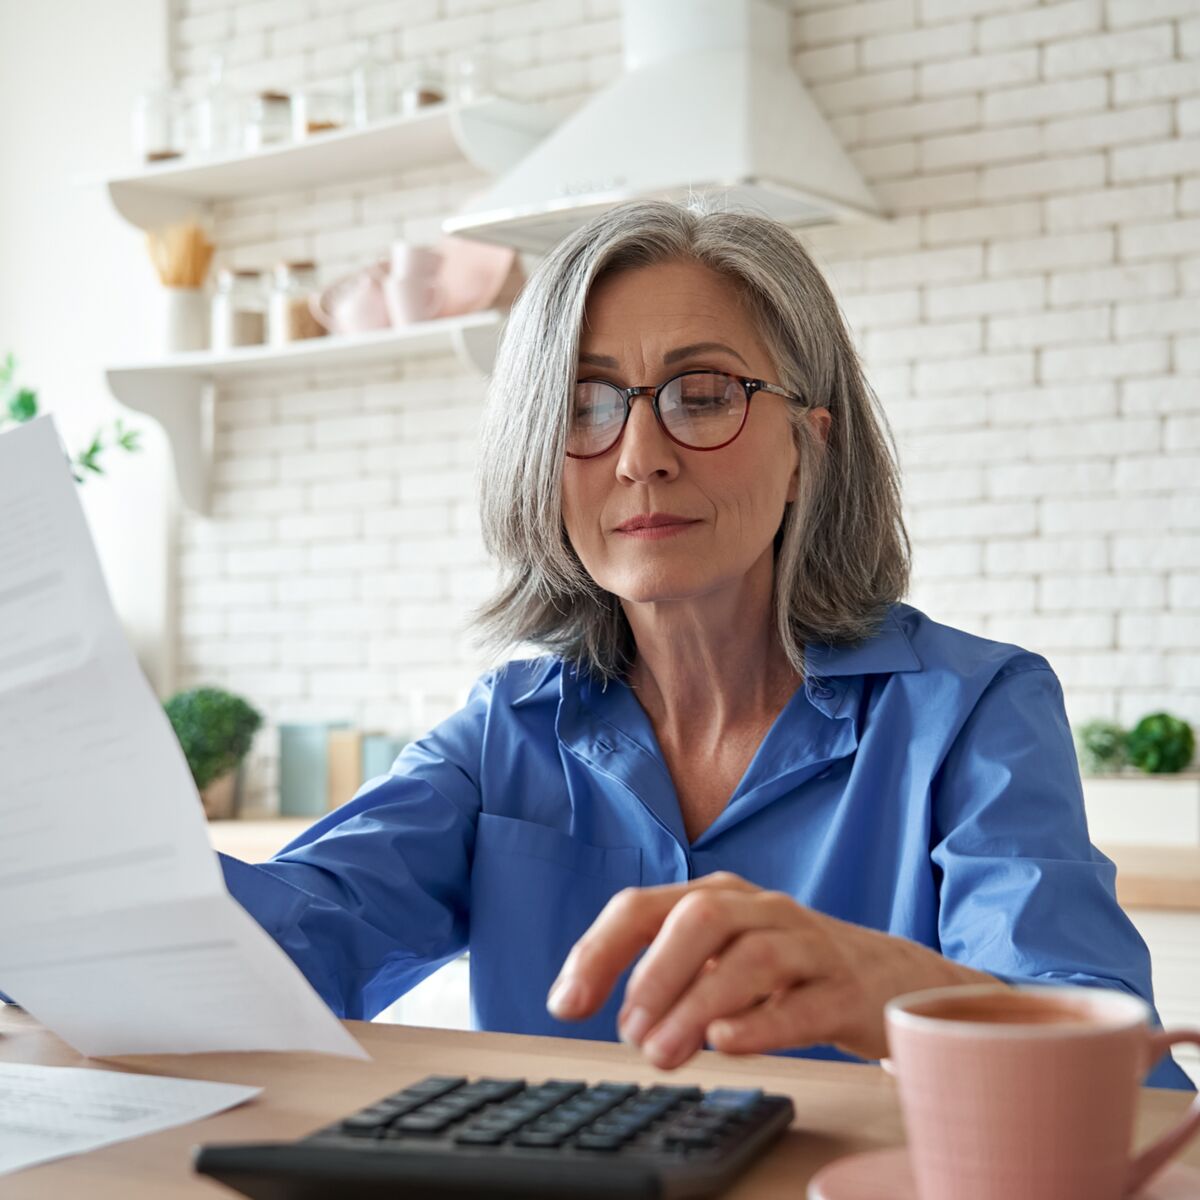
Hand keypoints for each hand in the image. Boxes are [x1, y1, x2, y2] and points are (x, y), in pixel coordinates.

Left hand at [546, 871, 998, 1068]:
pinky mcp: (845, 989)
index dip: (598, 951)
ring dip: (698, 1005)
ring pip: (752, 958)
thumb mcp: (720, 956)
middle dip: (655, 972)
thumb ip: (665, 972)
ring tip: (663, 1053)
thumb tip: (603, 1007)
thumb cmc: (787, 968)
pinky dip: (762, 1022)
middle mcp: (760, 909)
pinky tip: (727, 1042)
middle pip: (700, 917)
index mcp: (717, 897)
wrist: (889, 977)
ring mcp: (807, 944)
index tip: (564, 1004)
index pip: (643, 906)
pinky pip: (805, 1001)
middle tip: (628, 1032)